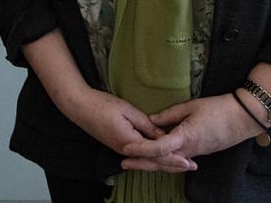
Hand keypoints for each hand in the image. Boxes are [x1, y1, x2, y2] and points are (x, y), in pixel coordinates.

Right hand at [65, 89, 196, 172]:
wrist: (79, 107)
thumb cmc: (102, 105)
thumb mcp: (128, 111)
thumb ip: (147, 125)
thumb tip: (164, 135)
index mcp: (130, 142)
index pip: (156, 154)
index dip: (174, 158)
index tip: (188, 161)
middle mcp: (126, 151)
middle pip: (153, 162)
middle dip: (172, 165)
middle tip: (191, 166)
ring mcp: (121, 149)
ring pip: (146, 161)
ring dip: (164, 163)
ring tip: (180, 164)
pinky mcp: (118, 145)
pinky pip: (140, 156)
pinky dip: (153, 158)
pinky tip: (160, 157)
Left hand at [119, 94, 259, 171]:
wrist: (242, 119)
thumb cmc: (217, 109)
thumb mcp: (190, 106)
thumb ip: (169, 115)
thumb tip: (150, 120)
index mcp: (185, 138)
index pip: (159, 148)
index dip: (141, 149)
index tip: (126, 148)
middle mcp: (189, 150)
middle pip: (161, 161)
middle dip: (142, 163)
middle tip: (124, 163)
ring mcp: (194, 154)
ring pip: (169, 163)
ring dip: (152, 164)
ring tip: (135, 163)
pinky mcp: (198, 153)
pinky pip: (178, 161)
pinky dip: (164, 161)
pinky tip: (156, 161)